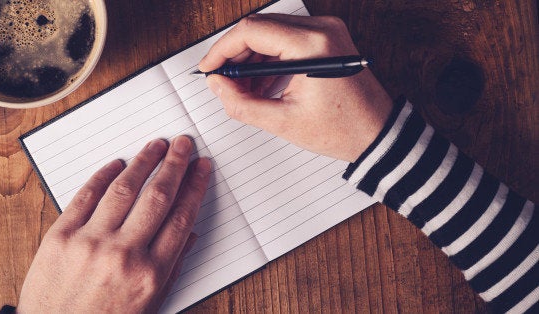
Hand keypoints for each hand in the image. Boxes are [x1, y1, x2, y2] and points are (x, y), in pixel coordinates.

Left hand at [17, 136, 210, 312]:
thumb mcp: (150, 305)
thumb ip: (171, 268)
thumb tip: (187, 233)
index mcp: (151, 274)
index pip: (181, 218)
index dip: (194, 187)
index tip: (201, 168)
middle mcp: (123, 254)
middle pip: (157, 197)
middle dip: (174, 165)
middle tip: (183, 144)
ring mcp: (90, 242)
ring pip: (123, 189)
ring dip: (143, 162)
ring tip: (156, 146)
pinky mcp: (60, 236)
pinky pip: (86, 196)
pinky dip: (103, 176)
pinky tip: (117, 164)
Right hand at [199, 14, 393, 161]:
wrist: (378, 134)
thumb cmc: (343, 130)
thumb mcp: (283, 122)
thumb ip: (241, 103)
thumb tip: (217, 85)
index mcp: (312, 46)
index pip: (251, 31)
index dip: (222, 49)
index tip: (209, 68)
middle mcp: (322, 29)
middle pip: (260, 28)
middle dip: (236, 55)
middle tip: (223, 81)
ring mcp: (327, 31)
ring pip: (272, 32)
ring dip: (252, 58)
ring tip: (243, 89)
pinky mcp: (328, 38)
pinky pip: (288, 39)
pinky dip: (269, 58)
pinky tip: (262, 85)